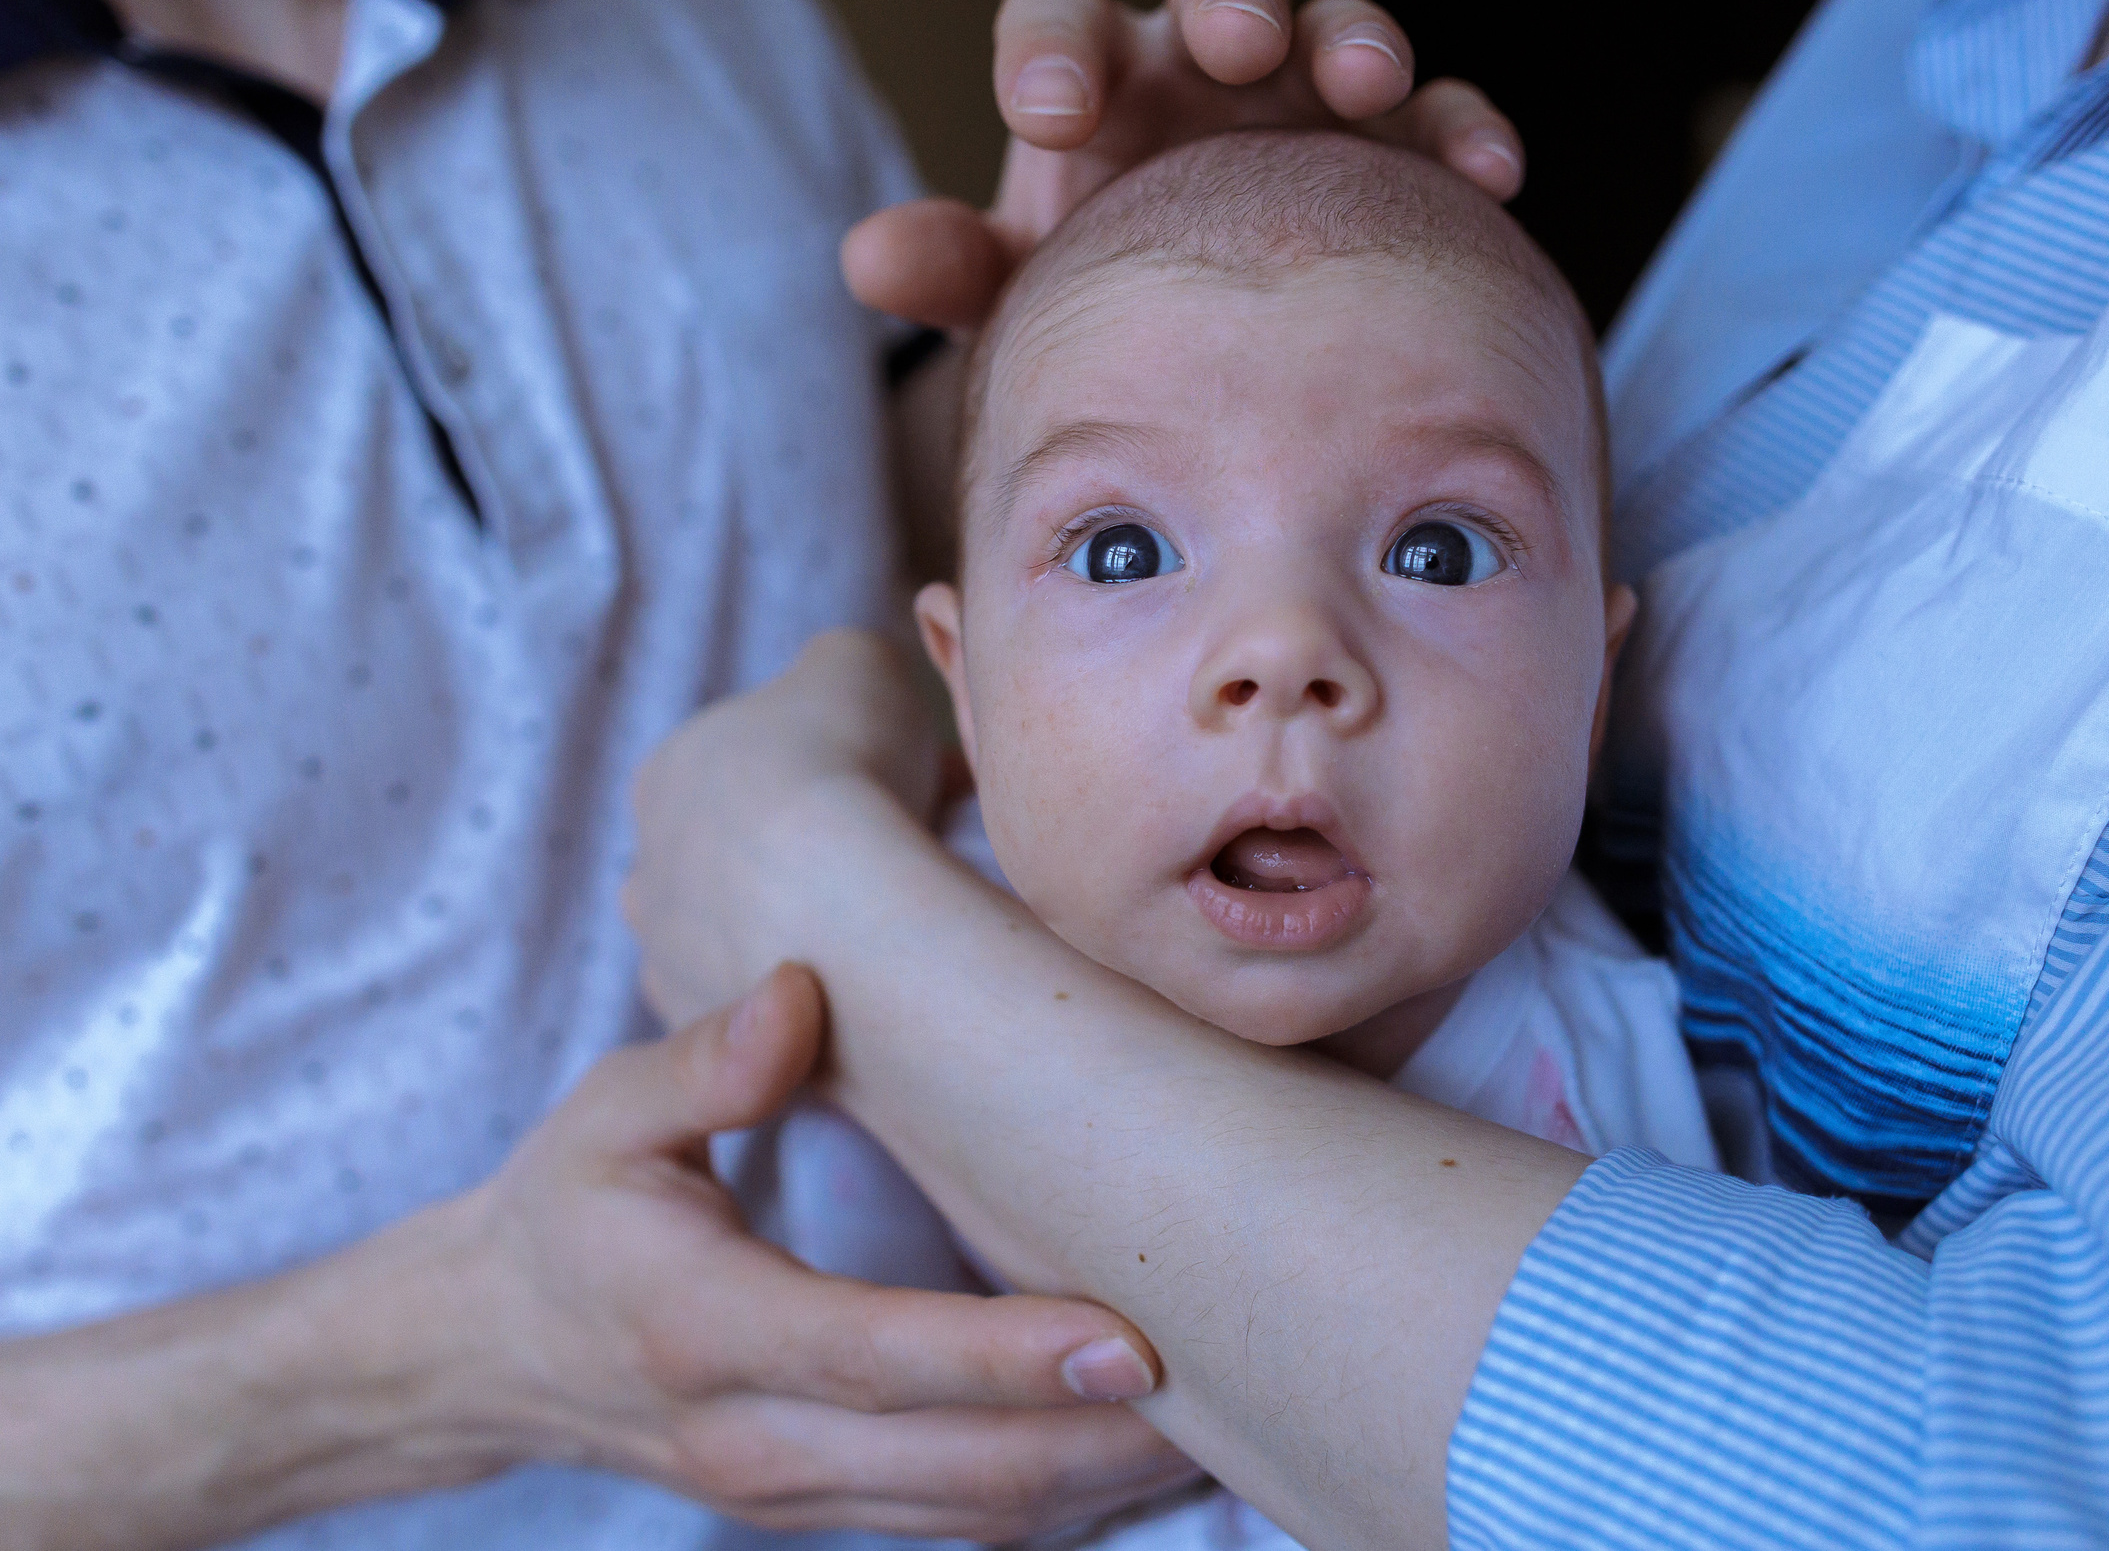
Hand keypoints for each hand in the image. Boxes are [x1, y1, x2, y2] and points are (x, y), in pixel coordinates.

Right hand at [454, 963, 1193, 1537]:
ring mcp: (786, 1495)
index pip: (872, 1358)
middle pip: (956, 1469)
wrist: (487, 1352)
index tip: (1128, 1337)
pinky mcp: (820, 1509)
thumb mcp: (606, 1114)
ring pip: (973, 1515)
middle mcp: (750, 1440)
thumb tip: (800, 995)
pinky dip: (1059, 1496)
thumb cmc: (569, 1210)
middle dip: (1102, 1440)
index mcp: (702, 1329)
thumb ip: (703, 1063)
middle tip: (1237, 1381)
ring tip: (1228, 1418)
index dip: (1003, 1357)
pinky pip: (958, 1521)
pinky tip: (1143, 1445)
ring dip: (1101, 1480)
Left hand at [624, 629, 933, 1028]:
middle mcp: (648, 877)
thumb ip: (842, 667)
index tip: (920, 779)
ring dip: (825, 930)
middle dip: (830, 853)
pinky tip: (887, 983)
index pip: (770, 768)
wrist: (850, 906)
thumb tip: (857, 698)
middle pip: (757, 861)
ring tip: (907, 925)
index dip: (851, 765)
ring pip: (764, 942)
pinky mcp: (721, 1050)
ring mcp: (673, 971)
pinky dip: (832, 999)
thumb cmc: (846, 765)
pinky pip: (785, 1019)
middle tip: (918, 853)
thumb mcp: (857, 661)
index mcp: (667, 775)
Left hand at [844, 0, 1524, 328]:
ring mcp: (1310, 98)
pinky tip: (1490, 174)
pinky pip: (1443, 120)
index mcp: (1096, 79)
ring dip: (1357, 42)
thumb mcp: (1023, 300)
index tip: (1050, 109)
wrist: (1221, 380)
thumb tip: (872, 256)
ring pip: (1338, 30)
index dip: (1052, 47)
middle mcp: (1206, 66)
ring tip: (1368, 82)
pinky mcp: (1400, 153)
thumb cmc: (1104, 310)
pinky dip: (1465, 132)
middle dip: (1227, 1)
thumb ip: (957, 272)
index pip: (1062, 20)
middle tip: (1232, 43)